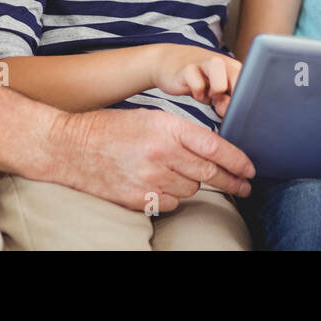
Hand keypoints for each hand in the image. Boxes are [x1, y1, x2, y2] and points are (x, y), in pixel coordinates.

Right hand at [49, 107, 254, 212]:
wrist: (70, 147)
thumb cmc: (113, 128)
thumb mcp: (151, 118)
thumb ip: (182, 132)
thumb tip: (213, 149)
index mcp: (166, 127)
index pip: (213, 147)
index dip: (237, 160)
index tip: (250, 168)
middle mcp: (160, 153)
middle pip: (208, 174)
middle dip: (231, 180)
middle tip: (244, 185)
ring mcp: (148, 178)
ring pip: (191, 190)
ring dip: (195, 185)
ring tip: (184, 175)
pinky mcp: (138, 199)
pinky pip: (171, 203)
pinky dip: (174, 197)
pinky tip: (164, 185)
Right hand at [152, 46, 240, 117]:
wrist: (169, 62)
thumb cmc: (197, 79)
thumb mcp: (215, 91)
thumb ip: (227, 102)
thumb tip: (235, 115)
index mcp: (233, 68)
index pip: (250, 84)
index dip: (247, 99)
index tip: (240, 109)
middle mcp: (222, 63)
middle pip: (240, 83)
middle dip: (232, 100)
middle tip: (221, 104)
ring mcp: (205, 63)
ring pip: (221, 84)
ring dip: (216, 94)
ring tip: (209, 96)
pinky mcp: (188, 69)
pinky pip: (198, 86)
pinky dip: (197, 94)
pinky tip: (195, 92)